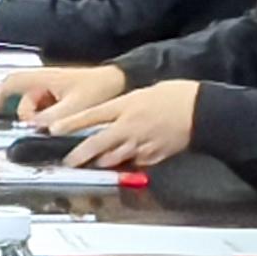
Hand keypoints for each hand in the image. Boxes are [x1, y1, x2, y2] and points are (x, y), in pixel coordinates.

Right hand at [9, 63, 123, 128]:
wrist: (122, 82)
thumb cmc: (102, 87)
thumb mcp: (77, 106)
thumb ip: (54, 118)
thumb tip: (36, 128)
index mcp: (45, 78)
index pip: (12, 83)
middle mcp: (45, 83)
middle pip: (24, 104)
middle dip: (32, 120)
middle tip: (45, 129)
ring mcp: (53, 90)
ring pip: (37, 111)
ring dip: (45, 122)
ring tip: (64, 125)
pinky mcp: (61, 97)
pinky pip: (49, 112)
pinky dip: (53, 120)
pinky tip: (67, 124)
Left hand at [52, 79, 200, 171]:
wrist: (203, 111)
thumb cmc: (177, 95)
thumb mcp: (145, 93)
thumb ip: (126, 107)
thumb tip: (112, 116)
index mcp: (127, 106)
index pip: (92, 116)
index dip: (71, 124)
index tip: (53, 130)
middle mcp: (130, 126)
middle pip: (98, 144)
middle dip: (80, 155)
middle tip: (68, 161)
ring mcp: (141, 143)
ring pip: (113, 158)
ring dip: (102, 160)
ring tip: (94, 162)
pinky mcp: (153, 156)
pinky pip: (135, 162)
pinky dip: (128, 162)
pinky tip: (126, 161)